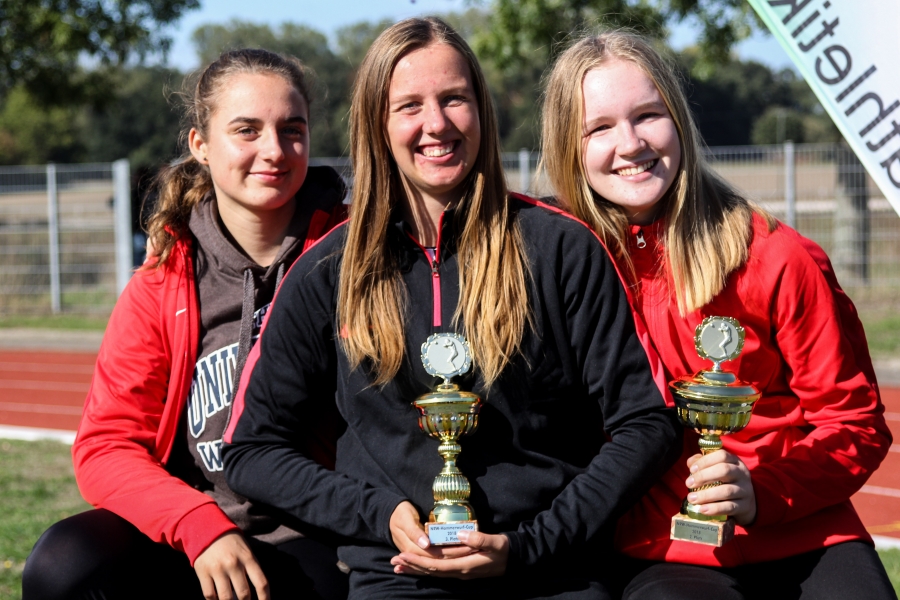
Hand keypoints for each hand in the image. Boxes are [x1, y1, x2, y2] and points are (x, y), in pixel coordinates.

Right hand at [193, 532, 268, 599]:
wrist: (207, 529)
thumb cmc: (231, 543)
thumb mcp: (246, 551)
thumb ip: (251, 569)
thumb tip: (256, 592)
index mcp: (248, 558)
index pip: (261, 583)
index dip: (265, 598)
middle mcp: (234, 564)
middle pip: (244, 594)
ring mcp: (218, 569)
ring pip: (226, 598)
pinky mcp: (203, 572)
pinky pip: (209, 595)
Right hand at [389, 501, 476, 559]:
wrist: (390, 515)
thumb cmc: (400, 514)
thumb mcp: (405, 520)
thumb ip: (414, 532)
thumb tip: (426, 544)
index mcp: (414, 548)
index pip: (437, 554)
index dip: (453, 551)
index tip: (469, 547)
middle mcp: (419, 554)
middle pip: (442, 558)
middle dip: (459, 554)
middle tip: (476, 548)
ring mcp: (421, 553)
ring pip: (441, 558)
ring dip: (457, 555)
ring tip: (473, 550)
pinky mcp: (425, 551)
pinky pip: (439, 556)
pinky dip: (451, 554)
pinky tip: (463, 551)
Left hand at [391, 529, 508, 578]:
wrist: (513, 559)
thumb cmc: (504, 549)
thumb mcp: (496, 542)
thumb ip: (480, 538)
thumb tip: (459, 533)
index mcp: (466, 566)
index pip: (437, 566)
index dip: (420, 562)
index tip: (404, 555)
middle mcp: (459, 572)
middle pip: (431, 572)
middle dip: (412, 567)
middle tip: (394, 561)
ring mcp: (459, 573)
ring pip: (433, 573)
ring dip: (416, 570)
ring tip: (398, 566)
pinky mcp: (460, 570)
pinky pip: (439, 572)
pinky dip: (425, 570)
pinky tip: (417, 568)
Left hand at [685, 450, 756, 525]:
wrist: (747, 502)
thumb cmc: (726, 482)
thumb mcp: (717, 469)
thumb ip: (703, 463)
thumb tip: (691, 463)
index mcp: (735, 461)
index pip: (722, 455)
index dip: (705, 461)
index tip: (691, 470)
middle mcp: (742, 474)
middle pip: (724, 470)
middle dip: (703, 476)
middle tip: (688, 484)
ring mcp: (745, 490)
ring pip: (727, 491)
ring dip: (706, 495)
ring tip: (692, 498)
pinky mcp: (745, 506)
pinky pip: (730, 507)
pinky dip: (715, 508)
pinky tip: (702, 509)